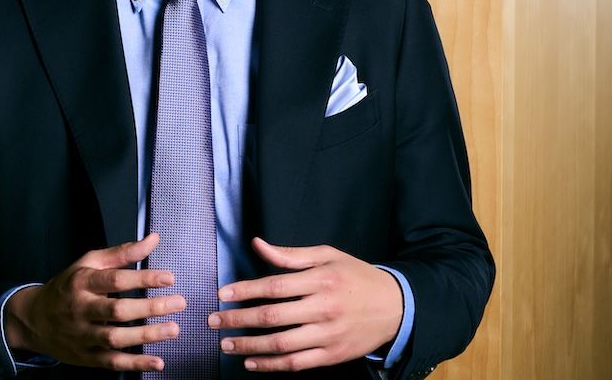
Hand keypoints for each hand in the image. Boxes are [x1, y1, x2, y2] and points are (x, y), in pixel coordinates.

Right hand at [4, 232, 185, 372]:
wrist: (34, 319)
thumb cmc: (68, 286)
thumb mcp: (89, 263)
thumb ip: (123, 253)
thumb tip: (153, 239)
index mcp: (82, 282)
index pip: (115, 279)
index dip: (143, 278)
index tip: (169, 278)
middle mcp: (80, 309)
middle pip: (117, 310)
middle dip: (150, 308)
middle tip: (178, 303)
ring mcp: (82, 335)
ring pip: (115, 338)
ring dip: (146, 336)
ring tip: (173, 329)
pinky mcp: (86, 356)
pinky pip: (112, 361)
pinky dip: (135, 363)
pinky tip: (158, 361)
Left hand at [208, 237, 401, 371]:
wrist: (396, 307)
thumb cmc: (356, 276)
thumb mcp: (328, 256)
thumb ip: (290, 255)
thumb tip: (257, 244)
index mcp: (320, 279)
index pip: (274, 285)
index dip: (245, 290)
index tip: (222, 295)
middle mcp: (323, 308)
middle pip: (272, 316)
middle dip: (238, 320)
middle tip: (214, 322)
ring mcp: (328, 335)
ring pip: (281, 344)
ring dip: (249, 346)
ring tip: (226, 345)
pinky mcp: (333, 356)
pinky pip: (296, 364)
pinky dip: (271, 366)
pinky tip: (252, 362)